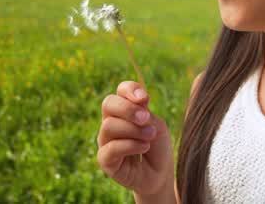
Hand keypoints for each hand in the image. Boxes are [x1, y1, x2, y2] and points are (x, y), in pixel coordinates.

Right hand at [97, 81, 173, 196]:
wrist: (160, 174)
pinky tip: (144, 147)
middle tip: (146, 119)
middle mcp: (110, 122)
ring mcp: (105, 140)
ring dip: (133, 129)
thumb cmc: (157, 148)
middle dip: (128, 109)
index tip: (145, 98)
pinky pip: (111, 147)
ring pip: (109, 125)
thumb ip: (145, 113)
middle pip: (108, 103)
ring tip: (149, 137)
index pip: (121, 90)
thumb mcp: (156, 126)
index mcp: (123, 110)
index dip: (130, 89)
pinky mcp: (105, 159)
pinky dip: (130, 145)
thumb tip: (138, 102)